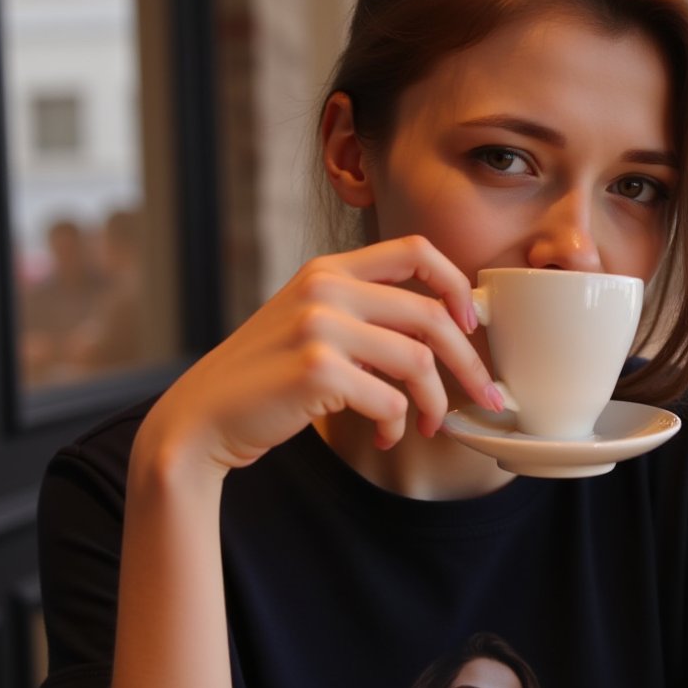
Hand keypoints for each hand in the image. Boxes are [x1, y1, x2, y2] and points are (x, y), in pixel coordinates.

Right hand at [137, 236, 501, 478]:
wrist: (202, 417)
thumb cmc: (264, 380)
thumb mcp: (310, 326)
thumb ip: (363, 316)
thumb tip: (442, 333)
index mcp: (328, 269)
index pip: (415, 250)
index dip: (457, 284)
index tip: (471, 324)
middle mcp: (325, 288)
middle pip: (432, 314)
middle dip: (470, 363)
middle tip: (485, 395)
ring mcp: (320, 326)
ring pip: (418, 361)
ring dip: (434, 402)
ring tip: (428, 426)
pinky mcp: (318, 370)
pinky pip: (390, 399)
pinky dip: (397, 425)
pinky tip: (384, 437)